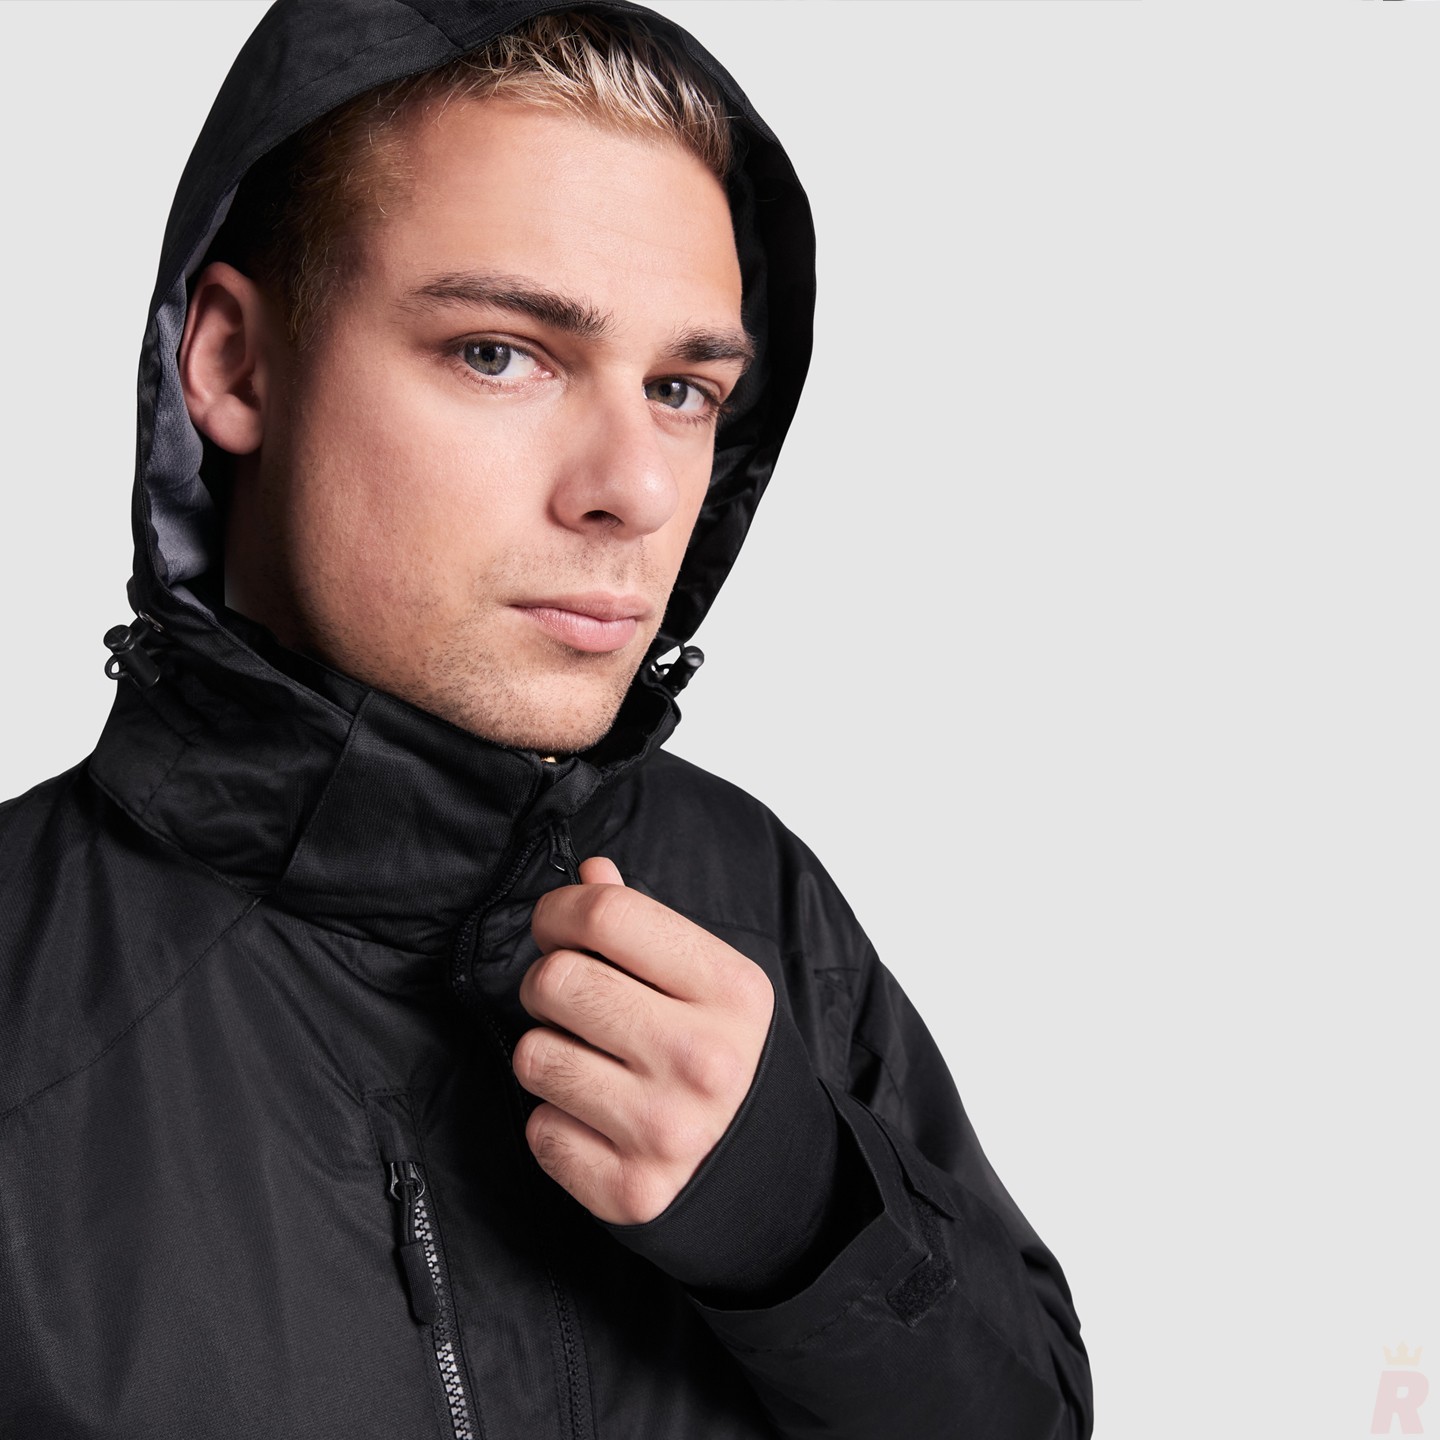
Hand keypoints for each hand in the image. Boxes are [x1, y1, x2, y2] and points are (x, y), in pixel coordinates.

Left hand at [514, 857, 774, 1224]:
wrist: (772, 1177)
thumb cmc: (724, 1058)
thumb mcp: (711, 983)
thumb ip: (646, 925)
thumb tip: (590, 873)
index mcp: (731, 991)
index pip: (609, 915)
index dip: (561, 910)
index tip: (557, 925)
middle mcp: (702, 1059)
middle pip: (557, 981)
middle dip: (547, 983)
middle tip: (570, 999)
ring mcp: (666, 1129)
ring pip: (534, 1055)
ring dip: (548, 1053)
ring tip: (589, 1062)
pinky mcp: (630, 1188)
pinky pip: (539, 1129)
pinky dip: (556, 1121)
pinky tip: (597, 1120)